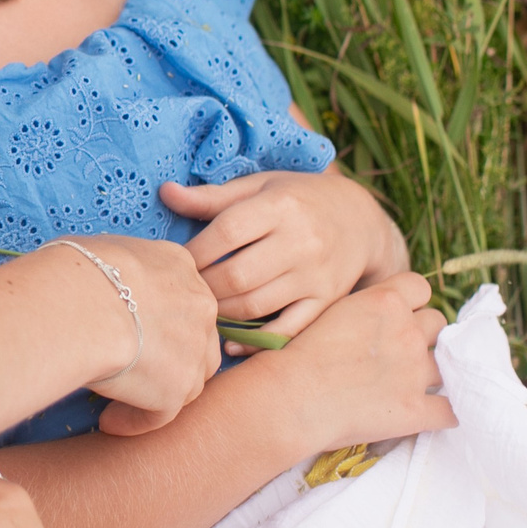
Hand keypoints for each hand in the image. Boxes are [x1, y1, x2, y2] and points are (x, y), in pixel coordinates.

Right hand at [56, 235, 220, 436]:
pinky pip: (160, 414)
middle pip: (195, 338)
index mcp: (179, 266)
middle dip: (169, 356)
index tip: (132, 328)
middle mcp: (199, 305)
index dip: (158, 315)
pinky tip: (110, 423)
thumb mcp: (98, 250)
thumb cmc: (74, 270)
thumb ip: (114, 268)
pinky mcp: (178, 389)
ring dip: (158, 392)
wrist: (80, 303)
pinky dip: (135, 420)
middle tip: (134, 367)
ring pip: (187, 379)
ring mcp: (193, 350)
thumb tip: (94, 281)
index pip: (180, 295)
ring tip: (120, 400)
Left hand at [162, 168, 408, 345]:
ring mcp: (315, 277)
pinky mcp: (325, 302)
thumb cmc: (298, 198)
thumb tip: (165, 192)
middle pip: (238, 275)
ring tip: (202, 308)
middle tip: (185, 290)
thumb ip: (213, 196)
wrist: (361, 221)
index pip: (228, 231)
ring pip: (257, 306)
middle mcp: (302, 242)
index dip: (195, 250)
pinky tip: (231, 341)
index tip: (178, 260)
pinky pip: (287, 331)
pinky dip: (255, 341)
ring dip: (221, 312)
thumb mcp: (260, 186)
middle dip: (204, 286)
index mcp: (281, 207)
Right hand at [243, 270, 454, 455]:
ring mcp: (415, 371)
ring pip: (449, 362)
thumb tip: (368, 316)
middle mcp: (406, 331)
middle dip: (423, 334)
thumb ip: (360, 308)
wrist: (291, 396)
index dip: (411, 302)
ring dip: (434, 370)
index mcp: (384, 301)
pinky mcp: (416, 409)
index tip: (397, 314)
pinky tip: (433, 413)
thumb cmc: (295, 353)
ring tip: (413, 380)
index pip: (420, 287)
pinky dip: (444, 412)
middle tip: (400, 350)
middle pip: (437, 322)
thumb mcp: (327, 311)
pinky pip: (451, 411)